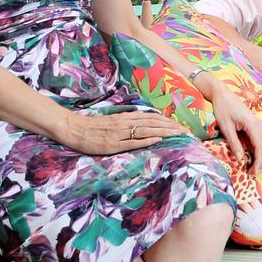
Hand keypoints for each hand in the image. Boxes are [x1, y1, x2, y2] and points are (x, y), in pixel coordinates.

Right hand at [60, 110, 189, 155]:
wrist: (74, 128)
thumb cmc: (93, 126)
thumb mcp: (113, 121)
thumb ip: (128, 122)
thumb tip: (144, 124)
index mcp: (126, 117)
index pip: (152, 118)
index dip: (167, 122)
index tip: (181, 126)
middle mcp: (125, 123)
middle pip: (153, 123)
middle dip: (171, 127)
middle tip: (187, 131)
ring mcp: (119, 133)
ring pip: (146, 130)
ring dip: (164, 132)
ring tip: (178, 134)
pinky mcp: (113, 143)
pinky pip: (132, 141)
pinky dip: (146, 140)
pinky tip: (158, 139)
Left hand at [207, 83, 261, 174]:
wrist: (222, 93)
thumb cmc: (222, 108)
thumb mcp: (226, 127)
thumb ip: (234, 143)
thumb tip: (240, 160)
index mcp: (252, 124)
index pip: (260, 147)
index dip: (258, 162)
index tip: (252, 172)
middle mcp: (259, 124)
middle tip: (253, 173)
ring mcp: (259, 124)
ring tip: (254, 168)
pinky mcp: (255, 124)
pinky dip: (261, 150)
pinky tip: (255, 157)